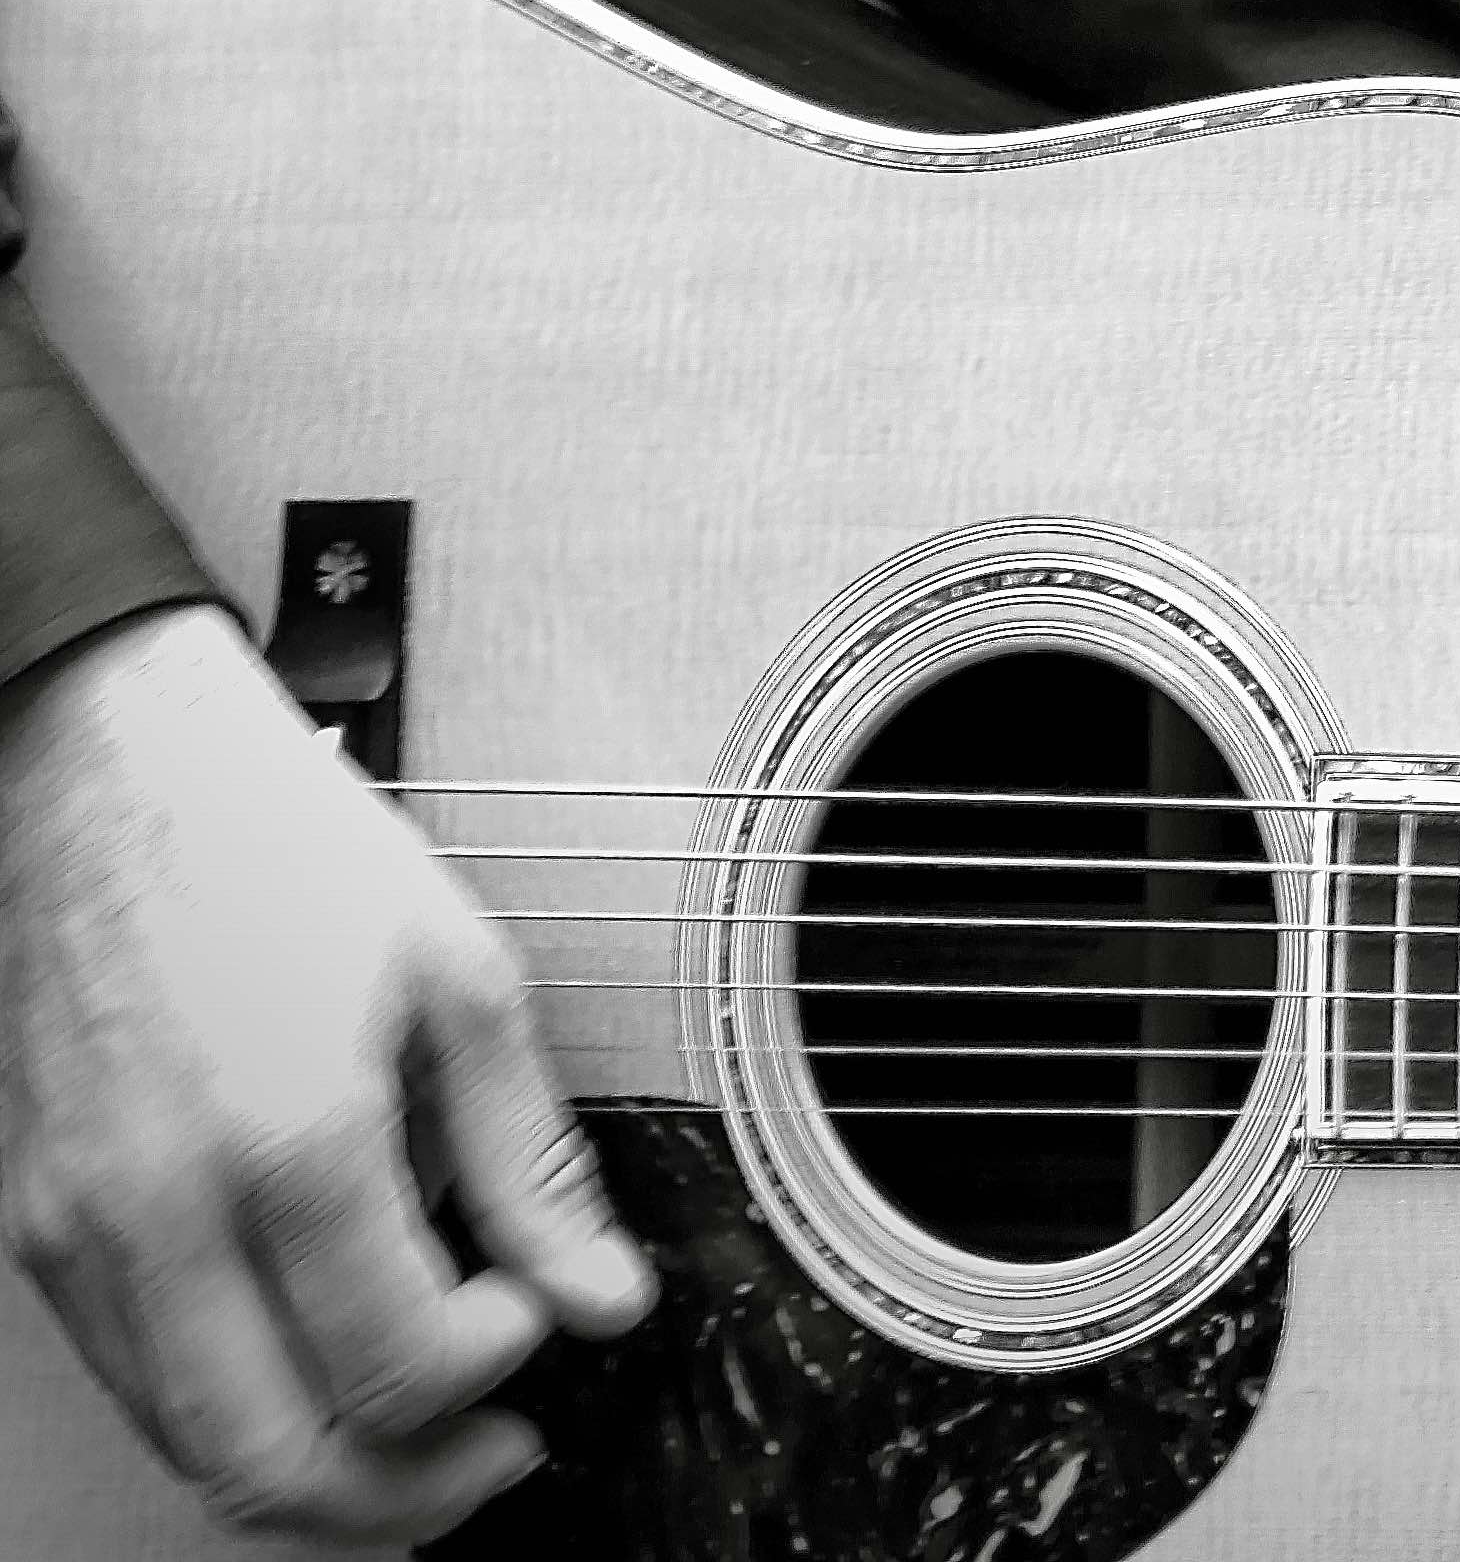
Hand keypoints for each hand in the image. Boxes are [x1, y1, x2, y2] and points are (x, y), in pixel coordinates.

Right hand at [0, 603, 650, 1540]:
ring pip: (198, 1455)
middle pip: (277, 1468)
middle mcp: (165, 1213)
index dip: (495, 1368)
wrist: (118, 775)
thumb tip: (600, 1290)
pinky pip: (145, 1387)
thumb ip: (529, 1154)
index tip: (542, 1311)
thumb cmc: (283, 848)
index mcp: (289, 1137)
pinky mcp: (46, 1237)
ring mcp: (87, 1238)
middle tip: (494, 1448)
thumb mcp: (459, 971)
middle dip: (409, 1495)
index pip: (397, 1366)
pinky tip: (318, 1359)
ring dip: (322, 1478)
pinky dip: (239, 1413)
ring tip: (422, 1419)